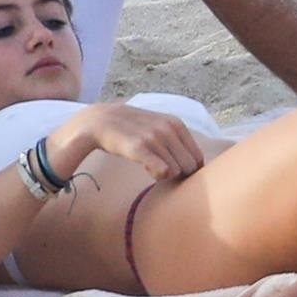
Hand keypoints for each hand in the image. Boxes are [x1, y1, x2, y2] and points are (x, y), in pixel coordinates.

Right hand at [53, 103, 205, 184]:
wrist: (99, 121)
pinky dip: (158, 174)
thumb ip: (177, 142)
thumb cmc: (132, 130)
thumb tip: (197, 165)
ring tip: (151, 166)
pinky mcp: (140, 147)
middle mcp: (168, 128)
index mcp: (176, 123)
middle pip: (190, 167)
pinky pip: (163, 170)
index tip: (172, 168)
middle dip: (179, 173)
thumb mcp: (159, 127)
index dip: (187, 169)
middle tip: (161, 169)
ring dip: (166, 174)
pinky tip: (147, 170)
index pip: (198, 158)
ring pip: (177, 171)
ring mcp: (154, 136)